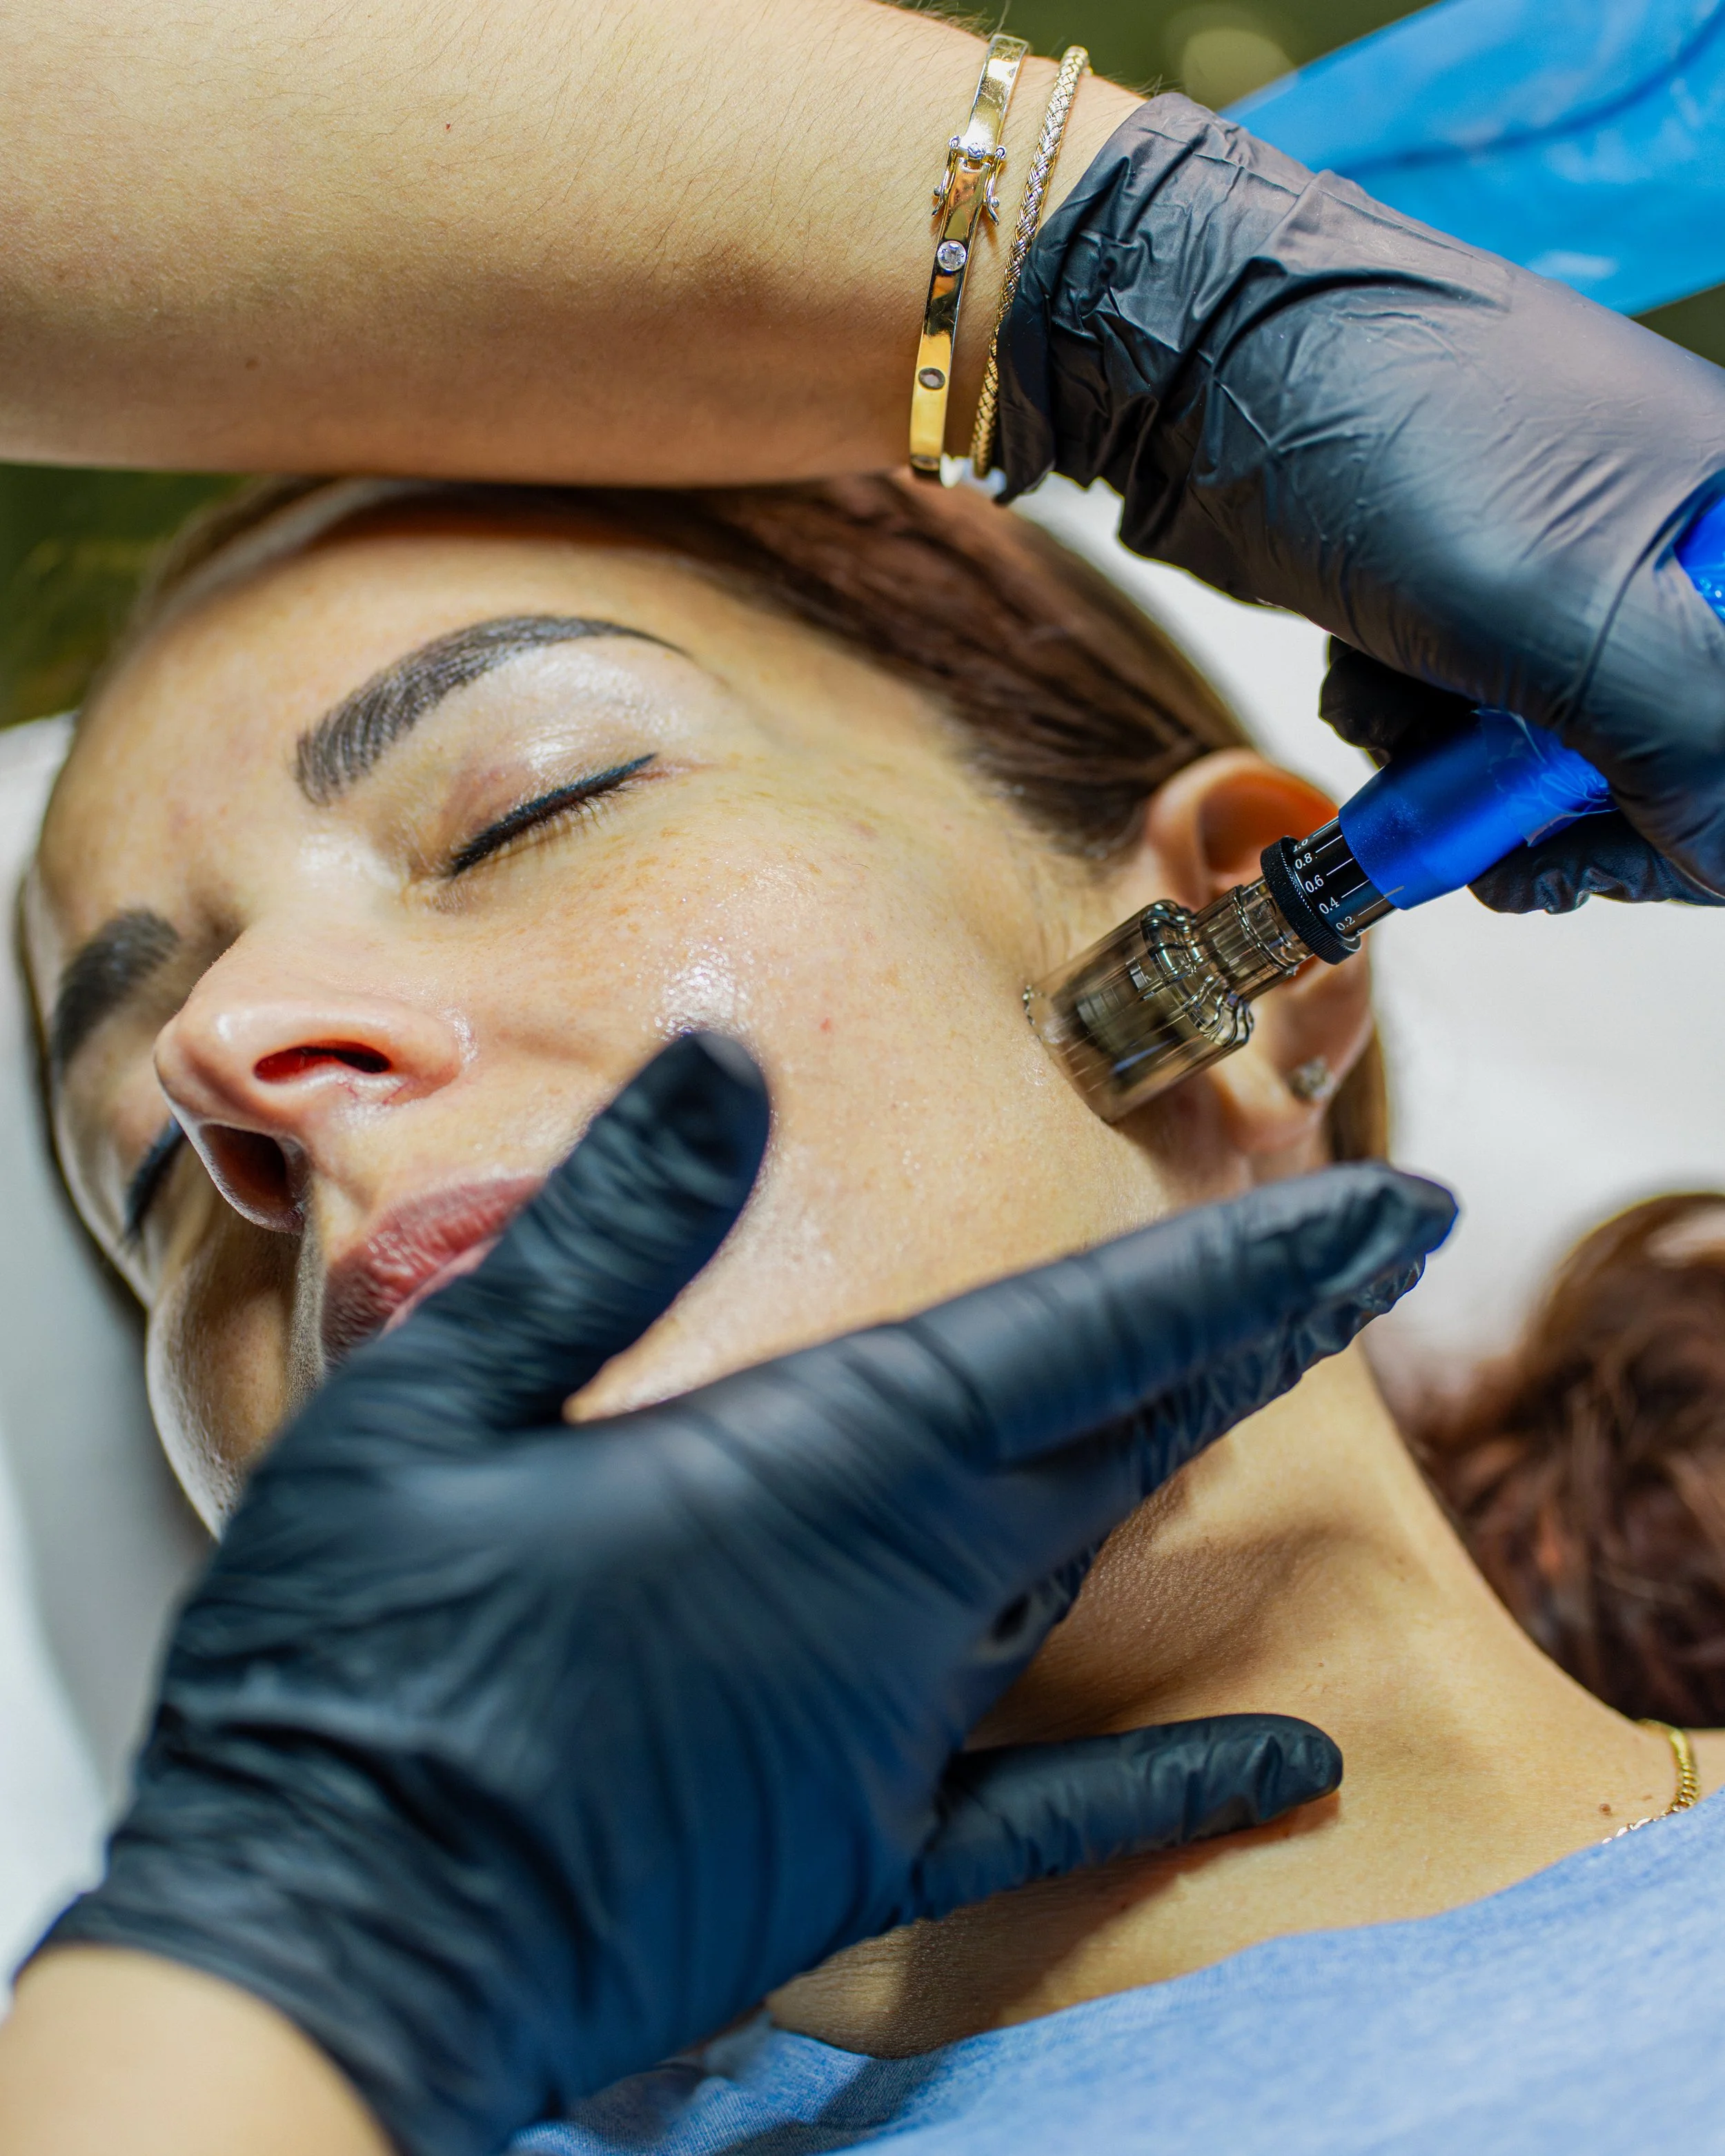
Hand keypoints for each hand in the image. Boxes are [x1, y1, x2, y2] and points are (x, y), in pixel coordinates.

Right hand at [42, 1036, 1452, 2155]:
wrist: (328, 1945)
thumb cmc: (356, 1659)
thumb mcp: (439, 1397)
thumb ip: (611, 1229)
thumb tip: (724, 1064)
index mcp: (818, 1469)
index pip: (1087, 1337)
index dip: (1246, 1266)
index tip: (1384, 1210)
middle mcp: (899, 1596)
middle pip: (1124, 1435)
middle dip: (1256, 1330)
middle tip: (1373, 1255)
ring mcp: (894, 1736)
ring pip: (1084, 1568)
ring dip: (1182, 1466)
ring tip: (1264, 1380)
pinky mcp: (859, 1854)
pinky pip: (1051, 1815)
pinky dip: (1177, 1784)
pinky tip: (1289, 1768)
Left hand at [1000, 95, 1724, 911]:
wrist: (1203, 361)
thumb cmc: (1384, 432)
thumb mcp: (1565, 614)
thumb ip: (1681, 739)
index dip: (1680, 820)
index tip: (1580, 857)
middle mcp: (1664, 541)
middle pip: (1657, 751)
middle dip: (1546, 801)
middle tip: (1480, 832)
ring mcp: (1561, 564)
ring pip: (1543, 745)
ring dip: (1454, 759)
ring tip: (1396, 700)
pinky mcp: (1465, 590)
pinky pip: (1462, 709)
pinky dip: (1404, 715)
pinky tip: (1364, 666)